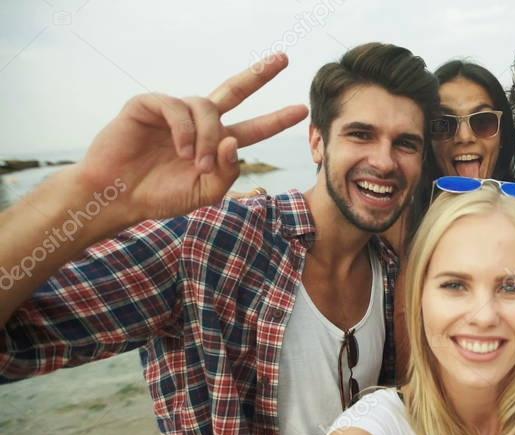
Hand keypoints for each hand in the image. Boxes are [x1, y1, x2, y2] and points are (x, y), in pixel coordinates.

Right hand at [75, 53, 307, 224]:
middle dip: (259, 75)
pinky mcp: (148, 105)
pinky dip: (184, 130)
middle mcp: (197, 123)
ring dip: (208, 137)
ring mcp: (174, 112)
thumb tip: (234, 139)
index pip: (252, 128)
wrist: (118, 197)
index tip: (301, 110)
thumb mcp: (205, 192)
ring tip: (195, 162)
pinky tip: (180, 150)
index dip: (275, 120)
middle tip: (283, 60)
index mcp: (214, 144)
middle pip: (233, 90)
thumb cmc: (160, 195)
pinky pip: (177, 107)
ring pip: (207, 108)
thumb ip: (227, 171)